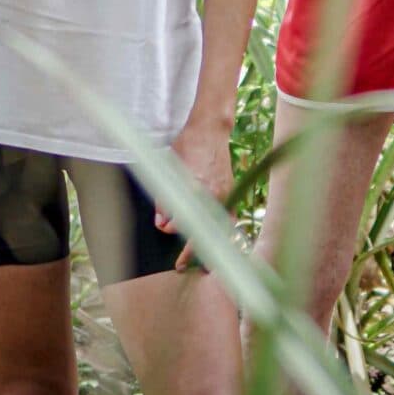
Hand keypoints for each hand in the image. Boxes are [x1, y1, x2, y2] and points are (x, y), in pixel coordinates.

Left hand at [160, 119, 233, 267]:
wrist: (210, 128)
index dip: (172, 230)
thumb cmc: (187, 145)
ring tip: (206, 266)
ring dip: (212, 246)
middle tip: (181, 267)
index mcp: (198, 189)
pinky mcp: (231, 191)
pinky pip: (229, 219)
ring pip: (220, 229)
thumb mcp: (169, 170)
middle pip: (205, 232)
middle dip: (193, 252)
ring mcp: (226, 193)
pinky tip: (220, 244)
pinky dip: (224, 234)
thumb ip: (164, 199)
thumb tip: (162, 224)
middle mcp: (215, 195)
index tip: (164, 229)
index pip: (185, 222)